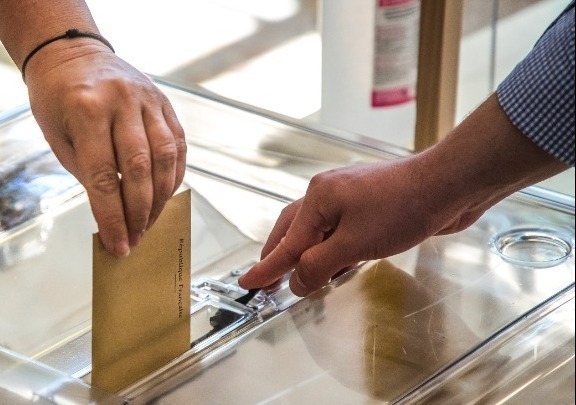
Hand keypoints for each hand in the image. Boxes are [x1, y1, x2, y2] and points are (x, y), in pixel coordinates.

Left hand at [25, 40, 185, 256]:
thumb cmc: (57, 99)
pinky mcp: (163, 101)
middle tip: (135, 239)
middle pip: (138, 169)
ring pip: (164, 158)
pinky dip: (173, 174)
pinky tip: (164, 195)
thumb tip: (113, 216)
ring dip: (160, 198)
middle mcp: (121, 101)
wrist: (72, 53)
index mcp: (86, 109)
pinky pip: (177, 144)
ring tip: (150, 222)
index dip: (112, 217)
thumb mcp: (57, 138)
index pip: (103, 177)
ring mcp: (147, 98)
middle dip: (138, 213)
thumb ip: (87, 174)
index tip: (117, 245)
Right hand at [238, 158, 487, 296]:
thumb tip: (296, 281)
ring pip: (317, 230)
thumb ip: (319, 265)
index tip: (246, 284)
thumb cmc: (402, 209)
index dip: (266, 268)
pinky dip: (330, 248)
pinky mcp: (368, 203)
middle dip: (280, 258)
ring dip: (307, 254)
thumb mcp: (354, 245)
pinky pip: (338, 229)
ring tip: (297, 276)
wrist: (448, 185)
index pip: (286, 244)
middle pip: (293, 230)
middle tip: (266, 281)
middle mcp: (327, 192)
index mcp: (317, 198)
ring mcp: (348, 195)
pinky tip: (335, 261)